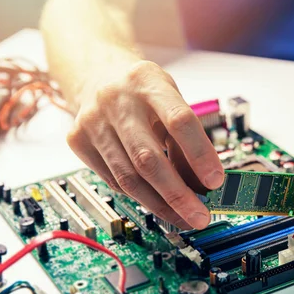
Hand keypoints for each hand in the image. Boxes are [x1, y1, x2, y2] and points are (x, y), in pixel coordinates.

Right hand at [67, 60, 223, 229]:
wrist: (97, 75)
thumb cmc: (144, 93)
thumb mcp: (171, 100)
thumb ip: (185, 139)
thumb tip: (202, 187)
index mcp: (147, 82)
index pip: (178, 120)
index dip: (199, 154)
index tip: (216, 182)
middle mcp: (116, 100)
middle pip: (147, 158)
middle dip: (178, 195)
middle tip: (200, 216)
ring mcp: (92, 122)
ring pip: (128, 177)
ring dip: (159, 204)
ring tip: (183, 218)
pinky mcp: (78, 141)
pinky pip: (113, 181)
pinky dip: (139, 195)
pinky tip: (157, 202)